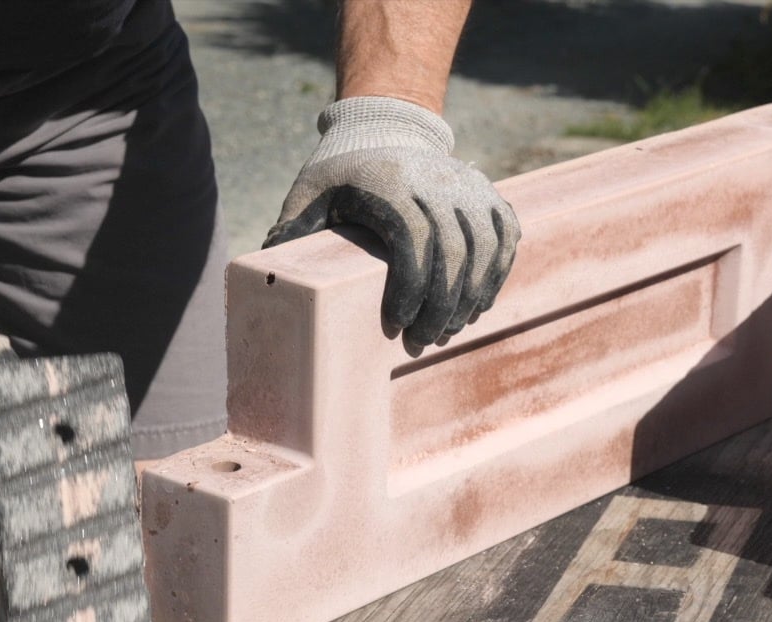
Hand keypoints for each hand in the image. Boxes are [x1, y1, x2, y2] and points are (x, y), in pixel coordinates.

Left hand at [265, 96, 520, 349]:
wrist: (387, 129)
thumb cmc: (342, 173)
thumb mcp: (311, 193)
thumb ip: (293, 230)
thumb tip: (267, 273)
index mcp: (392, 184)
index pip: (415, 242)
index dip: (409, 289)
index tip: (395, 324)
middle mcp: (438, 182)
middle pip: (454, 254)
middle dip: (441, 308)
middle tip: (422, 342)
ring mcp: (470, 187)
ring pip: (485, 251)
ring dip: (470, 299)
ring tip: (448, 330)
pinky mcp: (489, 195)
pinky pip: (505, 238)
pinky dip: (496, 275)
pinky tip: (477, 305)